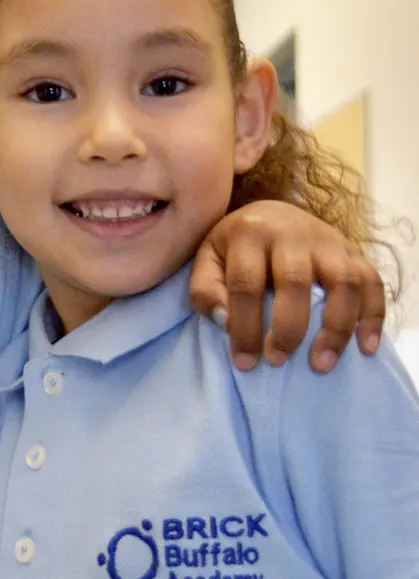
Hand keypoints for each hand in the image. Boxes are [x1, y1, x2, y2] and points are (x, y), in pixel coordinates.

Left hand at [190, 201, 384, 371]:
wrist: (268, 215)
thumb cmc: (234, 249)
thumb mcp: (207, 262)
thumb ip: (206, 292)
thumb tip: (226, 324)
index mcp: (248, 233)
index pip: (245, 285)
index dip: (245, 327)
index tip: (245, 362)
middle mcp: (291, 231)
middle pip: (294, 282)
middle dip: (288, 329)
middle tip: (278, 361)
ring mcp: (328, 239)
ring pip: (342, 282)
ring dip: (336, 328)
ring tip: (322, 364)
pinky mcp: (353, 250)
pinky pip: (372, 282)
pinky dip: (373, 317)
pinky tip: (365, 347)